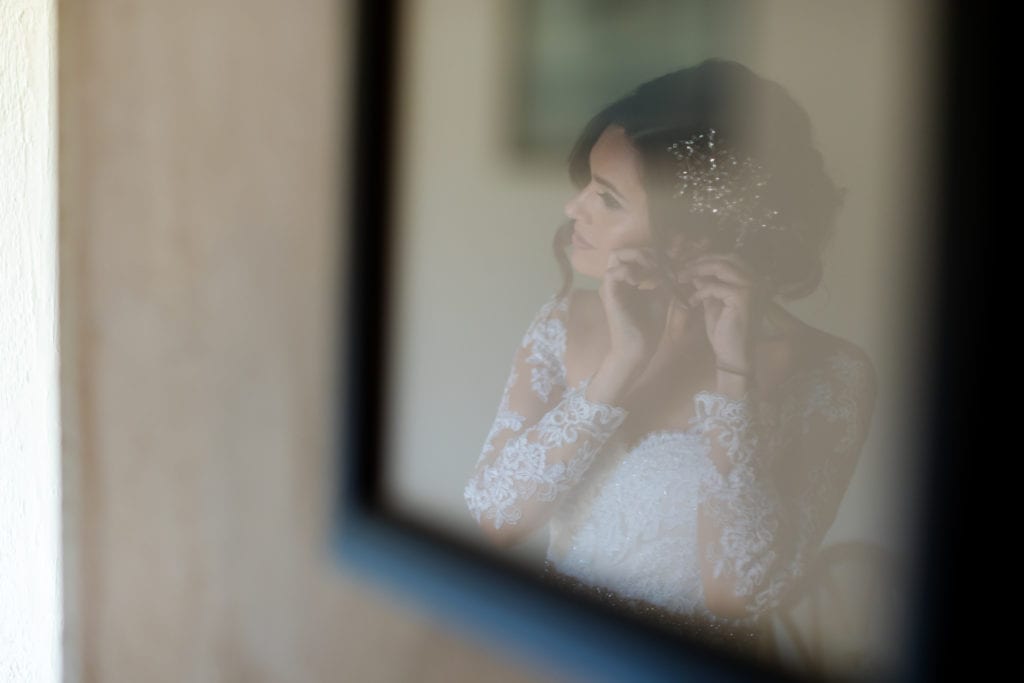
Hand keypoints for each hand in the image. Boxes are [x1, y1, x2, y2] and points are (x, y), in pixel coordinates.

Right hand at [597, 246, 675, 372]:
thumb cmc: (649, 326)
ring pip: (616, 255)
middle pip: (624, 250)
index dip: (654, 255)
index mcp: (627, 280)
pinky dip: (630, 272)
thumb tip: (671, 262)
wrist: (640, 348)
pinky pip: (613, 272)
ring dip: (638, 258)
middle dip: (645, 253)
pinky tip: (642, 282)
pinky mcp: (608, 295)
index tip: (670, 268)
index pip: (635, 254)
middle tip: (661, 267)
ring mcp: (611, 286)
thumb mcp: (661, 295)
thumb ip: (663, 277)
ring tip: (654, 272)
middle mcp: (617, 280)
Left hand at [679, 252, 764, 374]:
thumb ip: (707, 285)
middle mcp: (758, 280)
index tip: (687, 265)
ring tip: (681, 279)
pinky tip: (691, 302)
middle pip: (727, 258)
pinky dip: (699, 292)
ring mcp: (753, 287)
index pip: (730, 259)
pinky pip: (715, 286)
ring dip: (697, 271)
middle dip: (701, 262)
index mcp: (754, 281)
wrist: (734, 355)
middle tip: (682, 270)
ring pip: (721, 267)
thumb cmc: (725, 332)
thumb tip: (695, 271)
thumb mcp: (713, 303)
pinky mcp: (743, 296)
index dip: (707, 259)